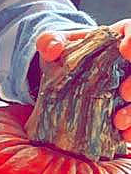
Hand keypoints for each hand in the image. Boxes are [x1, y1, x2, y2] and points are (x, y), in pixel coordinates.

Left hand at [36, 21, 130, 142]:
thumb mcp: (53, 45)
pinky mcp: (127, 108)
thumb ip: (49, 42)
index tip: (125, 49)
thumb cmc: (65, 54)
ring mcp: (130, 86)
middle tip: (124, 92)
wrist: (63, 76)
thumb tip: (52, 49)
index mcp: (119, 38)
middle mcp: (130, 63)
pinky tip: (124, 135)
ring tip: (118, 121)